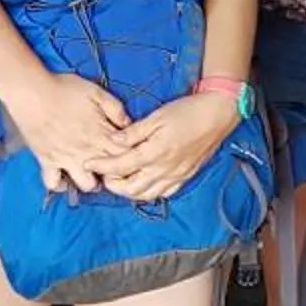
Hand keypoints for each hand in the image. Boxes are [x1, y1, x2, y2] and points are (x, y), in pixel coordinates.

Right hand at [6, 72, 132, 193]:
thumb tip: (128, 125)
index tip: (131, 154)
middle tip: (113, 165)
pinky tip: (65, 177)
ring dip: (92, 182)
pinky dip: (60, 184)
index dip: (131, 157)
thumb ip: (116, 109)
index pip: (125, 155)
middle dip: (116, 174)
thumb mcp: (96, 92)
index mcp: (101, 134)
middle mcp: (86, 152)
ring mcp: (66, 160)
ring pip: (87, 185)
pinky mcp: (47, 162)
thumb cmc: (64, 89)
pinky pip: (54, 183)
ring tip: (91, 173)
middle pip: (110, 174)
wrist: (32, 93)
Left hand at [98, 92, 243, 203]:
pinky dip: (149, 192)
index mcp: (154, 152)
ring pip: (146, 194)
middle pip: (131, 188)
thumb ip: (133, 132)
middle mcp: (164, 169)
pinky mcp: (185, 176)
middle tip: (104, 174)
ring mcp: (176, 175)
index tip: (88, 163)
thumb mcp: (156, 117)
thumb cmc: (187, 111)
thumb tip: (113, 141)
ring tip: (120, 180)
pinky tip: (144, 183)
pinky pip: (163, 193)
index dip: (101, 166)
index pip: (120, 166)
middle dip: (113, 184)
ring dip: (129, 191)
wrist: (218, 115)